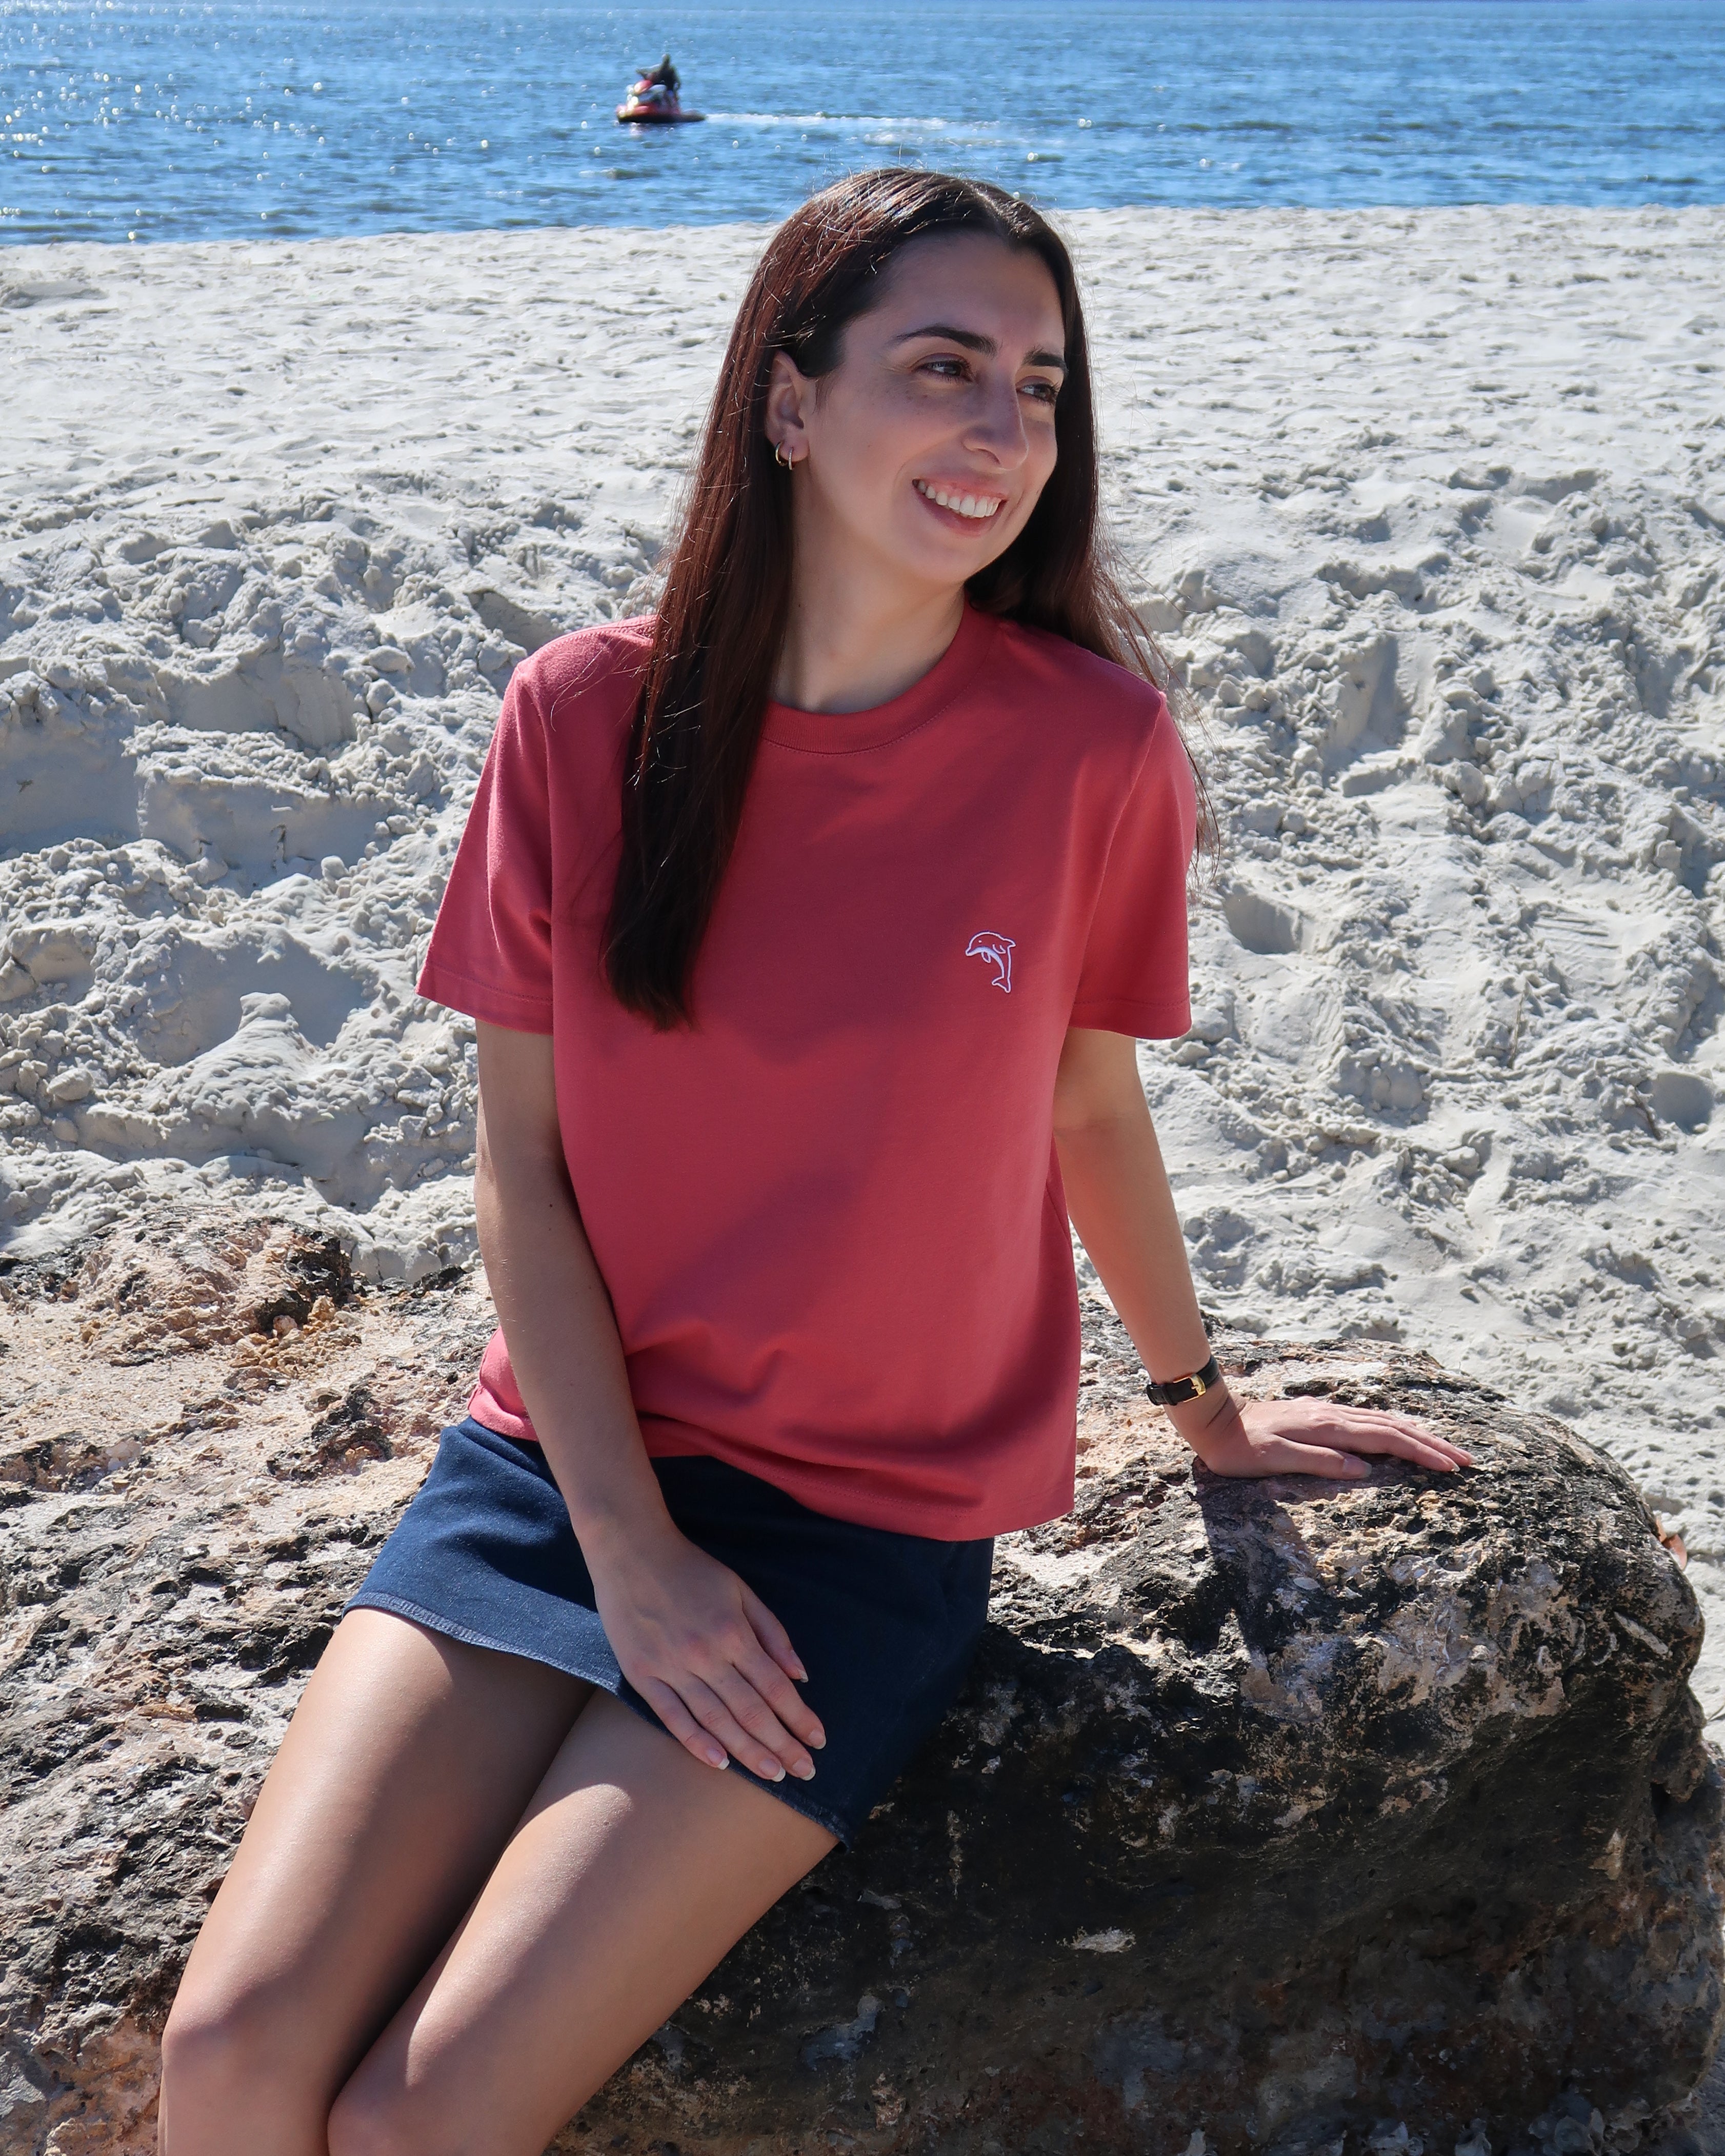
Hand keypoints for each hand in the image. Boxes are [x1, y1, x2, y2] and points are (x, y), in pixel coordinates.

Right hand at [586, 1519, 826, 1781]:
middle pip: (751, 1711)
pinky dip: (696, 1742)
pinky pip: (672, 1716)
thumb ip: (772, 1632)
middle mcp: (705, 1655)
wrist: (632, 1550)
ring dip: (749, 1751)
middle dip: (783, 1744)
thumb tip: (800, 1674)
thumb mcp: (741, 1590)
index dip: (799, 1717)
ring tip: (774, 1774)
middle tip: (805, 1771)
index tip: (818, 1740)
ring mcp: (671, 1667)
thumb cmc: (692, 1569)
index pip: (775, 1687)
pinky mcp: (641, 1674)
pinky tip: (720, 1763)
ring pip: (716, 1720)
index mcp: (733, 1632)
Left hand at [1171, 1386, 1472, 1480]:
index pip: (1387, 1440)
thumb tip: (1362, 1469)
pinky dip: (1394, 1428)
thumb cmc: (1239, 1448)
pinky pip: (1368, 1421)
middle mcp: (1333, 1416)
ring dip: (1418, 1435)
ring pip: (1384, 1421)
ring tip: (1446, 1448)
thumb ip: (1319, 1462)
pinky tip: (1401, 1433)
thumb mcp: (1274, 1459)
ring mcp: (1328, 1413)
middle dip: (1432, 1444)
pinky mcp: (1320, 1415)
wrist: (1214, 1419)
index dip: (1422, 1454)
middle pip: (1394, 1428)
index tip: (1452, 1468)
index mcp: (1328, 1428)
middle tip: (1467, 1460)